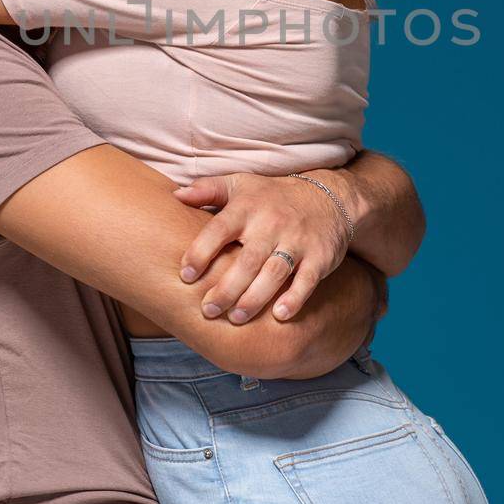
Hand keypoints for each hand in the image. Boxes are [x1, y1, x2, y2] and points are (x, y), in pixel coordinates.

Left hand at [173, 171, 351, 323]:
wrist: (328, 196)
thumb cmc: (272, 196)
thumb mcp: (240, 184)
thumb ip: (207, 190)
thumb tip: (175, 196)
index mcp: (247, 207)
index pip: (219, 229)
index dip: (201, 252)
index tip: (185, 275)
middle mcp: (271, 224)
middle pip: (246, 260)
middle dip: (226, 288)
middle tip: (207, 310)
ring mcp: (297, 240)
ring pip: (274, 273)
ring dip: (254, 299)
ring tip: (235, 318)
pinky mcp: (320, 256)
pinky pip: (307, 280)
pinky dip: (294, 298)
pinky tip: (279, 315)